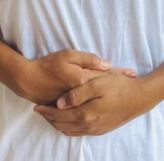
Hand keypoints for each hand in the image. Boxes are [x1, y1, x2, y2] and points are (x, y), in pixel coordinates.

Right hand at [21, 49, 136, 104]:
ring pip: (98, 99)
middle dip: (119, 85)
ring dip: (111, 96)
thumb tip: (106, 63)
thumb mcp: (68, 55)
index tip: (133, 73)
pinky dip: (97, 103)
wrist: (30, 81)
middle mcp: (83, 93)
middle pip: (105, 89)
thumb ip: (88, 59)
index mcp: (84, 80)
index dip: (120, 73)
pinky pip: (88, 106)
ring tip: (124, 94)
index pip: (106, 75)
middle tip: (133, 84)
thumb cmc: (48, 65)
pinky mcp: (71, 107)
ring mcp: (77, 102)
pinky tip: (104, 104)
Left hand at [34, 72, 152, 135]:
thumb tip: (59, 103)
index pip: (59, 116)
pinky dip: (69, 126)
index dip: (47, 111)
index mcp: (86, 114)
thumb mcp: (97, 83)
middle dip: (50, 119)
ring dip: (58, 123)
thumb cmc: (119, 86)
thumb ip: (77, 94)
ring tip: (51, 113)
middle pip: (62, 126)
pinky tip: (69, 117)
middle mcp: (89, 126)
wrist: (140, 98)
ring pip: (70, 130)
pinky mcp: (102, 129)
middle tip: (41, 110)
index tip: (37, 106)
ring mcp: (96, 129)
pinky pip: (79, 132)